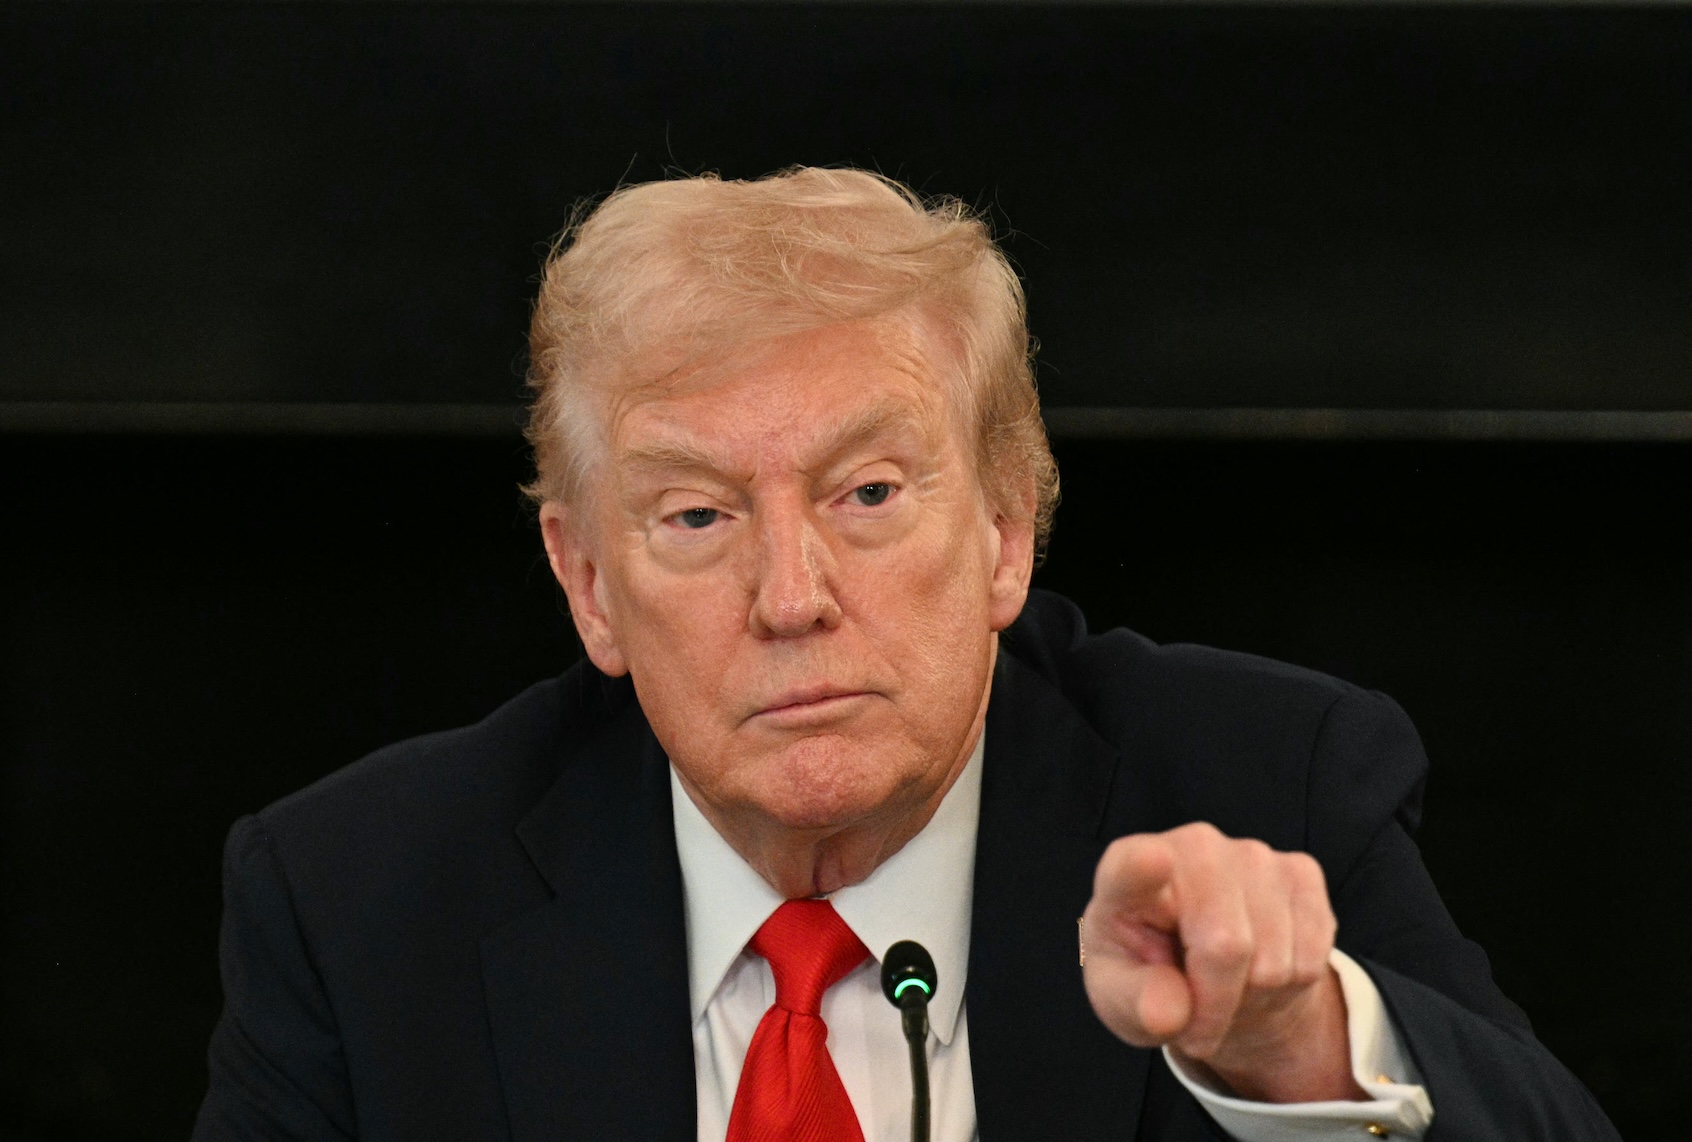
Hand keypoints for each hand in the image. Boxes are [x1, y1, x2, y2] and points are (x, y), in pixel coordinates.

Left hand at [1080, 823, 1365, 1102]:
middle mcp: (1192, 847)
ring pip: (1274, 960)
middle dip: (1217, 1003)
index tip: (1150, 861)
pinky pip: (1312, 958)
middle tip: (1197, 1019)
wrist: (1205, 971)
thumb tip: (1168, 1012)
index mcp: (1125, 873)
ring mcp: (1252, 853)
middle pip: (1225, 945)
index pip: (1131, 866)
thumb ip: (1136, 1004)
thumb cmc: (1150, 976)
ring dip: (1254, 995)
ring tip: (1228, 985)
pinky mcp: (1300, 871)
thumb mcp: (1123, 1001)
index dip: (1142, 866)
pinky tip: (1259, 968)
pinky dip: (1291, 984)